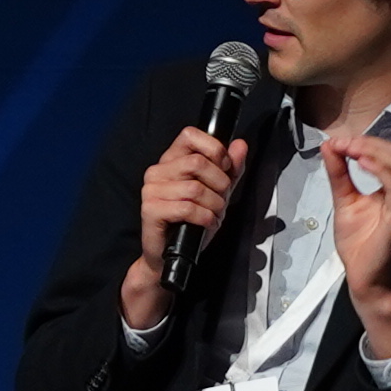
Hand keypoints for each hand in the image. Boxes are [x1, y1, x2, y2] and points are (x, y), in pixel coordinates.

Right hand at [121, 128, 248, 332]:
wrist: (170, 256)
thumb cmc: (191, 223)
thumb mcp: (217, 192)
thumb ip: (230, 169)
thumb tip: (240, 144)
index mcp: (170, 160)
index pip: (190, 134)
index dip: (213, 149)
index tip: (224, 167)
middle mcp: (156, 171)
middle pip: (197, 162)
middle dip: (220, 183)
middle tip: (221, 199)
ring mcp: (151, 190)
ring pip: (195, 187)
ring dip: (214, 204)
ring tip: (214, 215)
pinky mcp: (150, 210)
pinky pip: (187, 208)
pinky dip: (205, 218)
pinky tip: (206, 224)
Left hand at [321, 129, 390, 359]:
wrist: (364, 277)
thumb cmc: (359, 243)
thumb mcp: (344, 200)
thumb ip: (339, 173)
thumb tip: (330, 145)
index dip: (366, 142)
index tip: (339, 141)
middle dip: (369, 143)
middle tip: (342, 142)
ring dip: (373, 152)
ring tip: (348, 148)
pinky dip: (379, 169)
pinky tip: (359, 162)